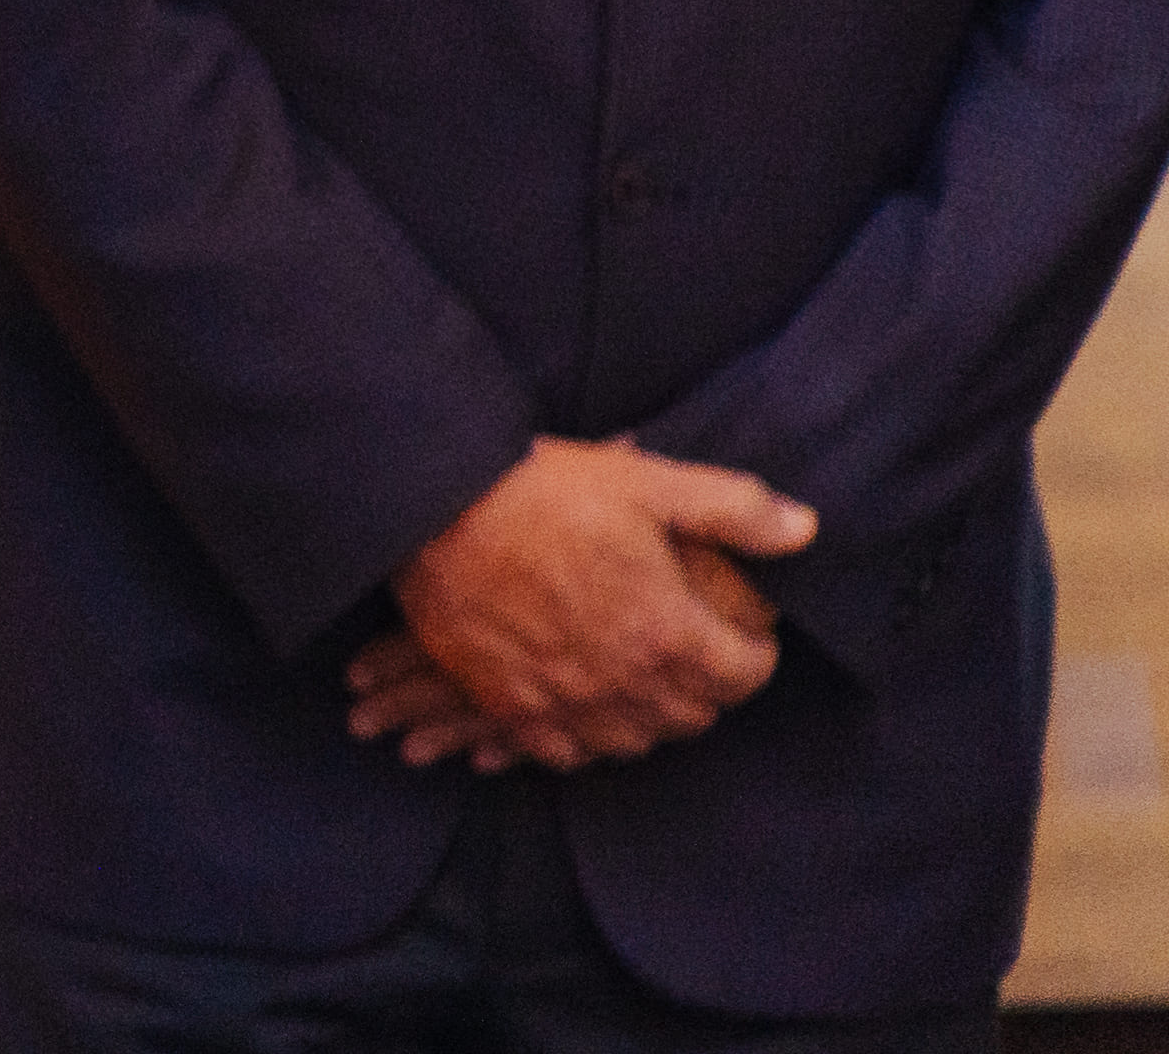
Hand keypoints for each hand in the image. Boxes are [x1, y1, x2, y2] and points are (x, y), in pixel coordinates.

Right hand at [352, 439, 812, 769]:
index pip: (744, 674)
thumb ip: (733, 508)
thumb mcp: (645, 481)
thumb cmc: (538, 490)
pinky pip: (566, 751)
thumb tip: (805, 528)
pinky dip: (584, 736)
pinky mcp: (508, 703)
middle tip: (696, 652)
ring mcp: (562, 699)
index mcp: (665, 631)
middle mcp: (621, 680)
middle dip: (707, 687)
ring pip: (635, 740)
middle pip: (694, 715)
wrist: (427, 508)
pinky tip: (583, 706)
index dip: (754, 653)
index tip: (744, 633)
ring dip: (650, 716)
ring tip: (643, 681)